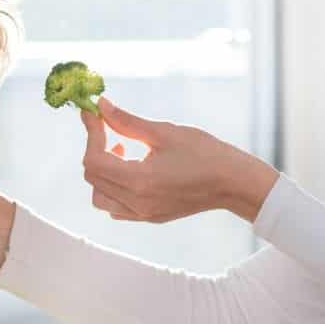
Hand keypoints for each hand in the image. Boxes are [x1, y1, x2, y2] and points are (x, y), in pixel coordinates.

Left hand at [80, 97, 278, 223]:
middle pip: (93, 178)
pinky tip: (132, 169)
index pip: (94, 160)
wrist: (233, 182)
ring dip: (102, 172)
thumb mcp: (165, 132)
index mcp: (139, 181)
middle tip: (109, 127)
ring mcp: (142, 214)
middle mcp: (136, 203)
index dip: (91, 133)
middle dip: (95, 148)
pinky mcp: (150, 217)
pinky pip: (116, 207)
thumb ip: (127, 121)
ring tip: (123, 151)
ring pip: (100, 197)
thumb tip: (101, 106)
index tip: (93, 114)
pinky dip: (113, 188)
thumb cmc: (204, 153)